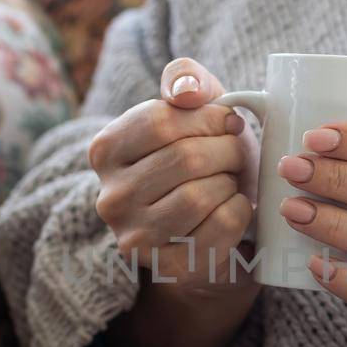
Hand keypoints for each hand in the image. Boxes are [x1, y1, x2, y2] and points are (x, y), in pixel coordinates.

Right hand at [89, 57, 258, 297]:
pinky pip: (221, 226)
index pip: (162, 120)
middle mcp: (110, 198)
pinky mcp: (170, 268)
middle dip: (227, 150)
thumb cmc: (200, 159)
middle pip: (186, 158)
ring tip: (230, 180)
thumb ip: (185, 79)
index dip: (208, 117)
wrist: (208, 230)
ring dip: (231, 182)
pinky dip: (240, 210)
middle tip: (236, 154)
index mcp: (105, 151)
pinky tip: (234, 207)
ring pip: (201, 195)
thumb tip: (186, 92)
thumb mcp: (191, 109)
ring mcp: (136, 239)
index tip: (227, 123)